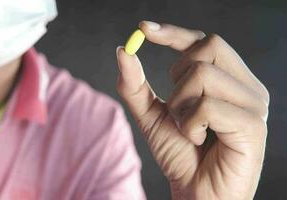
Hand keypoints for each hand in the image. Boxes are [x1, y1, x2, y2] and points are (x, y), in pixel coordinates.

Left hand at [116, 21, 268, 199]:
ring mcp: (253, 104)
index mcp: (229, 80)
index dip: (174, 32)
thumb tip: (122, 49)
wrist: (195, 193)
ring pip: (203, 75)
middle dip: (178, 79)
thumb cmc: (180, 154)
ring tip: (189, 130)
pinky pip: (207, 105)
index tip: (143, 29)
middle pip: (206, 48)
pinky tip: (198, 140)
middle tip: (178, 110)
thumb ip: (135, 85)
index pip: (204, 42)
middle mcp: (246, 86)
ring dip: (181, 106)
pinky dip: (190, 124)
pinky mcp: (252, 125)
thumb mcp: (151, 115)